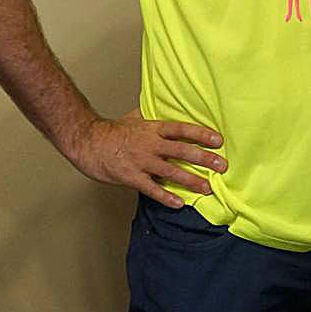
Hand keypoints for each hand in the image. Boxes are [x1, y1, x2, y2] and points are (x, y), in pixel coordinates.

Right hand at [66, 111, 225, 206]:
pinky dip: (166, 197)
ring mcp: (141, 161)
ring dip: (191, 181)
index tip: (218, 140)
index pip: (182, 129)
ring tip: (207, 188)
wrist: (88, 143)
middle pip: (182, 151)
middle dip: (204, 159)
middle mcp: (150, 144)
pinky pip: (152, 189)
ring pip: (171, 172)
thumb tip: (171, 108)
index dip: (201, 134)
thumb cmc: (113, 131)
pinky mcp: (131, 177)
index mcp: (152, 128)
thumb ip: (155, 116)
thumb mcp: (136, 117)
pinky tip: (179, 203)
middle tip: (222, 166)